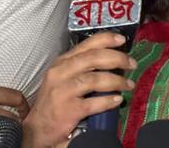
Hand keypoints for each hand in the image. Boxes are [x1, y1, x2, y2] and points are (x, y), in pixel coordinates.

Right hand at [23, 32, 135, 147]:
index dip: (106, 40)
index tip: (122, 40)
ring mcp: (63, 91)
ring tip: (128, 85)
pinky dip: (108, 101)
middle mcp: (61, 72)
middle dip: (117, 59)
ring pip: (96, 79)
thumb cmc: (55, 99)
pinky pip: (94, 102)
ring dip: (117, 81)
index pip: (86, 45)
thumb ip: (82, 66)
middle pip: (94, 58)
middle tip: (132, 64)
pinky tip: (117, 100)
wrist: (37, 127)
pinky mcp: (68, 110)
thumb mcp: (64, 76)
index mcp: (62, 62)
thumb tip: (111, 58)